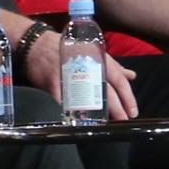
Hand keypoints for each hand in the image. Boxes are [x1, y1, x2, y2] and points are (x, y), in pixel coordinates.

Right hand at [20, 25, 138, 119]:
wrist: (36, 43)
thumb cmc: (67, 48)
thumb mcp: (93, 52)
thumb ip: (112, 66)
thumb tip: (131, 76)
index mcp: (99, 59)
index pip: (119, 80)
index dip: (128, 97)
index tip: (133, 112)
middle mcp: (87, 66)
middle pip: (106, 91)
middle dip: (117, 109)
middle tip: (123, 121)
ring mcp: (69, 75)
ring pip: (87, 98)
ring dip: (96, 113)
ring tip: (103, 124)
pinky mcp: (53, 82)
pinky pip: (63, 100)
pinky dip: (69, 112)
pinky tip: (76, 121)